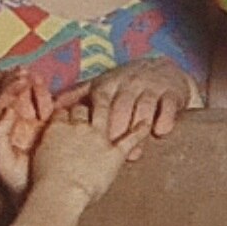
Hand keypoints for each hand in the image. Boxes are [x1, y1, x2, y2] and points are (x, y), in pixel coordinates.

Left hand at [0, 72, 55, 195]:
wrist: (44, 199)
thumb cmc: (19, 183)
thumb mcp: (1, 159)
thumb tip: (6, 110)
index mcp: (4, 132)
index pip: (3, 106)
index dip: (7, 90)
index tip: (15, 80)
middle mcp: (18, 128)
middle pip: (17, 100)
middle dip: (20, 84)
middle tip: (26, 72)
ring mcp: (35, 128)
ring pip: (33, 103)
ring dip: (34, 88)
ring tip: (36, 76)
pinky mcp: (51, 132)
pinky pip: (50, 111)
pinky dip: (48, 98)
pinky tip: (48, 89)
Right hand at [30, 104, 149, 206]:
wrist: (60, 194)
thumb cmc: (42, 184)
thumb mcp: (35, 159)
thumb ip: (44, 147)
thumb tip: (47, 148)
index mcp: (57, 129)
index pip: (63, 111)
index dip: (66, 110)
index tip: (68, 110)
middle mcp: (78, 127)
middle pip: (83, 108)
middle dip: (87, 103)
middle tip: (92, 100)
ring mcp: (98, 138)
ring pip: (106, 113)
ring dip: (112, 104)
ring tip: (120, 97)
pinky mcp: (114, 152)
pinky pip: (131, 138)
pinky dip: (140, 131)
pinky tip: (147, 123)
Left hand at [54, 59, 194, 156]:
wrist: (165, 71)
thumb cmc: (127, 85)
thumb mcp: (103, 86)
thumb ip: (79, 96)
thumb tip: (53, 105)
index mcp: (110, 83)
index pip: (98, 100)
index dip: (93, 119)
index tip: (85, 141)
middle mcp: (130, 83)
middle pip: (121, 105)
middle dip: (115, 128)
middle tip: (107, 153)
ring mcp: (152, 87)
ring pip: (144, 105)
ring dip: (138, 127)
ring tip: (133, 154)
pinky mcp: (172, 92)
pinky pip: (168, 105)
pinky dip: (164, 118)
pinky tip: (160, 132)